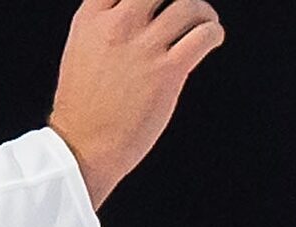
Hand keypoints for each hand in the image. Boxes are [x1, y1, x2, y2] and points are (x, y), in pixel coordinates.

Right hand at [48, 0, 224, 210]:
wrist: (84, 144)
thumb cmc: (83, 104)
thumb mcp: (81, 46)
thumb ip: (104, 23)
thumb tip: (129, 13)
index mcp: (92, 17)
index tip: (157, 0)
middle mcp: (119, 25)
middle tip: (184, 6)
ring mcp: (144, 47)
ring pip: (187, 5)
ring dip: (202, 11)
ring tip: (205, 21)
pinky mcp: (168, 71)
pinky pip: (203, 36)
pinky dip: (214, 31)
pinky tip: (212, 37)